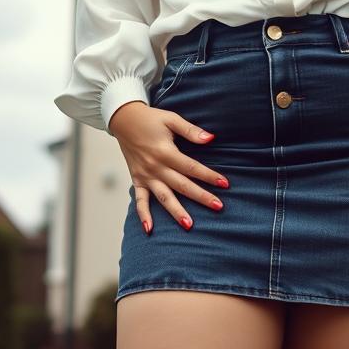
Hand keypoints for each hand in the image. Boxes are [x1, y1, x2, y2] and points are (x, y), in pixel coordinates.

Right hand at [107, 101, 229, 233]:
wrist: (124, 119)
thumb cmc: (151, 119)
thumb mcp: (171, 119)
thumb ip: (190, 130)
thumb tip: (211, 138)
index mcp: (165, 152)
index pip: (191, 167)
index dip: (209, 175)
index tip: (225, 184)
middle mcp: (155, 167)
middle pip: (182, 185)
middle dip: (201, 196)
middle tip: (218, 207)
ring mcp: (145, 175)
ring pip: (163, 197)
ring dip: (176, 211)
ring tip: (189, 225)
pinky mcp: (137, 180)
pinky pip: (140, 200)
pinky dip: (143, 215)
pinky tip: (149, 230)